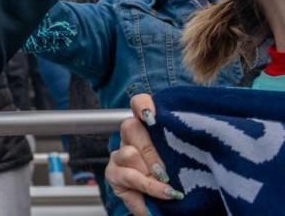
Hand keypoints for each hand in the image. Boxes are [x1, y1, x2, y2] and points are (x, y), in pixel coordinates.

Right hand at [106, 95, 183, 215]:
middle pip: (131, 127)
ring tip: (167, 186)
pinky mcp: (113, 174)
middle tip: (166, 171)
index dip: (142, 105)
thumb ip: (183, 146)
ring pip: (128, 153)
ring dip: (149, 173)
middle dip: (150, 150)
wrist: (168, 208)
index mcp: (149, 127)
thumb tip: (195, 136)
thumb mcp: (185, 160)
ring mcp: (120, 155)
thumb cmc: (181, 180)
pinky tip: (161, 194)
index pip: (140, 103)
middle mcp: (131, 137)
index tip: (151, 115)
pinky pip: (127, 176)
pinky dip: (147, 187)